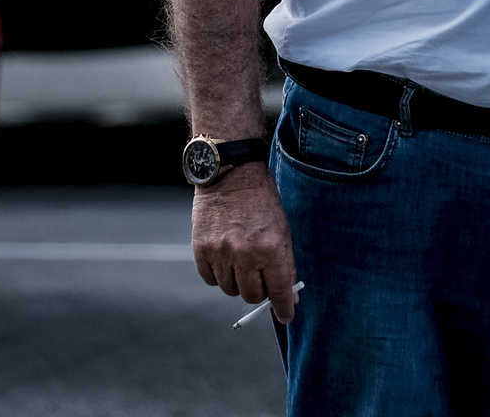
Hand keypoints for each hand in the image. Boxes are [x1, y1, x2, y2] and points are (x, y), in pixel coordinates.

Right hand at [191, 164, 298, 323]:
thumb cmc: (262, 202)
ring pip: (230, 289)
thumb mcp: (282, 230)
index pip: (279, 290)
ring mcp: (220, 253)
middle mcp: (245, 254)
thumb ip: (284, 264)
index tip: (286, 316)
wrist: (232, 174)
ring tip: (242, 260)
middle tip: (262, 278)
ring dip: (239, 282)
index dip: (284, 308)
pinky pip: (211, 279)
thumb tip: (288, 298)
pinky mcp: (201, 250)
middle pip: (252, 295)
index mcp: (271, 248)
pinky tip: (226, 257)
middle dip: (260, 291)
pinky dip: (220, 275)